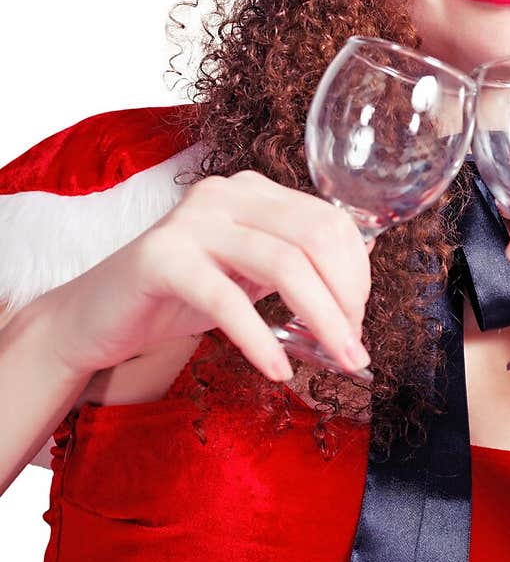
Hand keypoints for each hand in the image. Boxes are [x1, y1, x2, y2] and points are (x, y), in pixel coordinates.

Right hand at [47, 171, 374, 382]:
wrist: (96, 316)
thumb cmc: (179, 297)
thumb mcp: (248, 275)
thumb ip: (295, 267)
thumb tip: (359, 285)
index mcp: (254, 192)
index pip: (330, 221)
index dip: (357, 274)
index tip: (358, 322)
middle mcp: (226, 193)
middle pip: (315, 237)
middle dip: (347, 297)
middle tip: (353, 347)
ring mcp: (192, 220)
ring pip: (283, 263)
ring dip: (321, 319)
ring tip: (337, 359)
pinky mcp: (161, 257)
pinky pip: (227, 299)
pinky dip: (260, 339)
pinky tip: (278, 370)